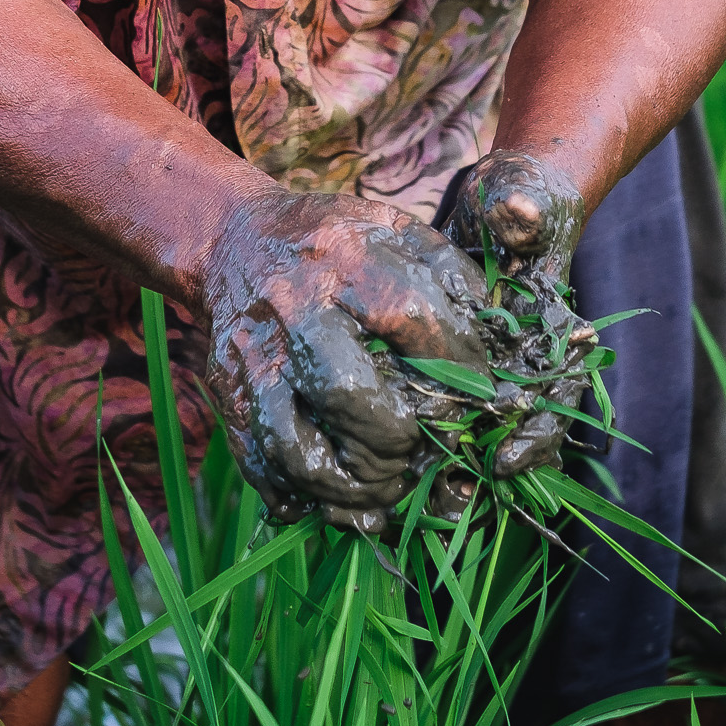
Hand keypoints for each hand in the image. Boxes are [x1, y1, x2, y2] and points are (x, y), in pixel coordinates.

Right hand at [202, 191, 494, 533]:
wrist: (234, 240)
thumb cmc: (332, 242)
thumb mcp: (391, 227)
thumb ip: (447, 269)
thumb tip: (498, 330)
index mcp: (347, 258)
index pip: (416, 317)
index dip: (460, 365)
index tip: (482, 394)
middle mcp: (296, 307)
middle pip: (347, 392)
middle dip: (397, 439)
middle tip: (422, 449)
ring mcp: (255, 356)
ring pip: (296, 446)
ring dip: (350, 485)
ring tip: (384, 485)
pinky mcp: (228, 392)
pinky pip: (260, 462)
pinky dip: (299, 495)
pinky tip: (335, 498)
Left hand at [438, 150, 595, 479]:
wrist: (507, 194)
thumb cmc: (523, 196)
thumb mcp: (525, 197)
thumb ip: (524, 208)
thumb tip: (519, 213)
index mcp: (551, 331)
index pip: (556, 396)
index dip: (535, 434)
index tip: (503, 461)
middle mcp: (524, 354)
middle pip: (516, 426)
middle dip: (486, 459)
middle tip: (452, 492)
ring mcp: (491, 359)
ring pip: (480, 423)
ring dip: (455, 455)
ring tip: (419, 487)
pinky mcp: (455, 356)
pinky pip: (444, 404)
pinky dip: (423, 429)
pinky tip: (388, 454)